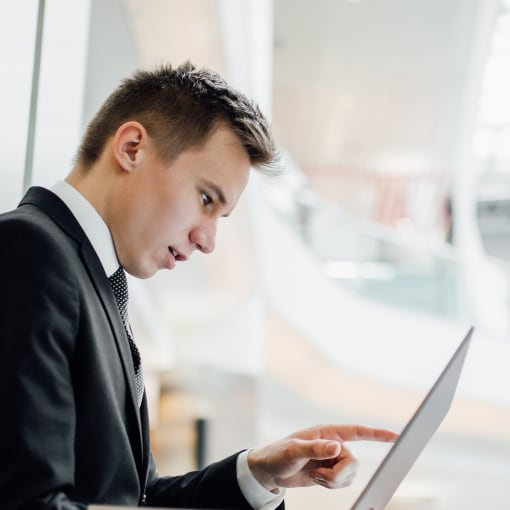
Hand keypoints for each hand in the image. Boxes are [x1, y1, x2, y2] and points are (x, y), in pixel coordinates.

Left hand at [247, 424, 397, 490]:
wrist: (271, 470)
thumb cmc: (279, 453)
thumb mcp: (294, 450)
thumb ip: (316, 448)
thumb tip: (337, 447)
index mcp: (328, 432)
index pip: (358, 432)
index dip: (378, 434)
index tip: (396, 436)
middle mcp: (334, 444)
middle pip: (354, 462)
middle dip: (339, 474)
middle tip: (319, 475)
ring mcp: (334, 459)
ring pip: (350, 475)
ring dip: (332, 481)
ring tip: (314, 475)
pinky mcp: (332, 473)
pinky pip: (343, 484)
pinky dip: (330, 486)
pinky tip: (317, 480)